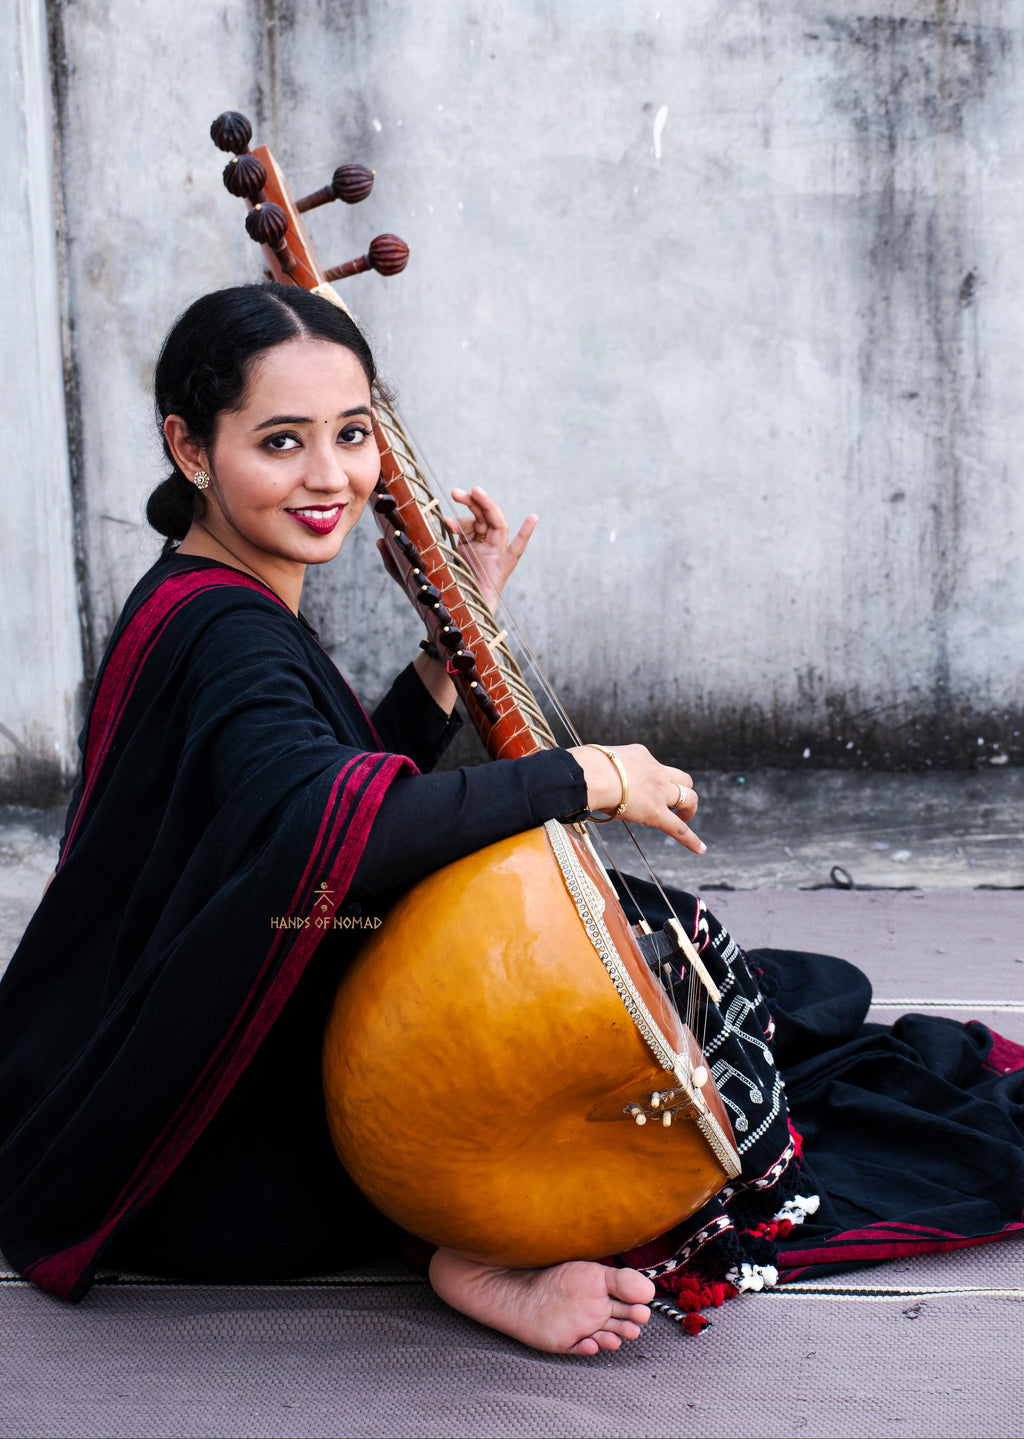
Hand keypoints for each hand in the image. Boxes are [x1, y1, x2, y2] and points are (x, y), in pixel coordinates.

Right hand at [449, 486, 537, 612]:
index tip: (534, 518)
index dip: (525, 534)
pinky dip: (457, 522)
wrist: (457, 615)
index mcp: (500, 568)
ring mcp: (479, 549)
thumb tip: (466, 583)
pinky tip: (448, 520)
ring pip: (478, 521)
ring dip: (468, 506)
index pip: (516, 549)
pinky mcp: (465, 548)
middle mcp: (492, 554)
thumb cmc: (470, 610)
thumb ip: (481, 597)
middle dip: (482, 505)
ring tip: (455, 495)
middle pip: (493, 523)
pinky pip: (464, 529)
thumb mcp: (477, 604)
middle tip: (468, 492)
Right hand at [567, 743, 704, 853]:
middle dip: (681, 790)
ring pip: (689, 797)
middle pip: (683, 778)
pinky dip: (691, 839)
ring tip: (685, 819)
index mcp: (641, 756)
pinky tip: (700, 849)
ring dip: (689, 809)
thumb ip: (599, 770)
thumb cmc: (584, 768)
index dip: (653, 778)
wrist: (591, 775)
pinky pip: (679, 828)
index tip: (644, 786)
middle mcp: (656, 771)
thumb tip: (580, 777)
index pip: (654, 767)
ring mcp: (659, 791)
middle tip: (674, 803)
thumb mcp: (597, 761)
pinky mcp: (656, 813)